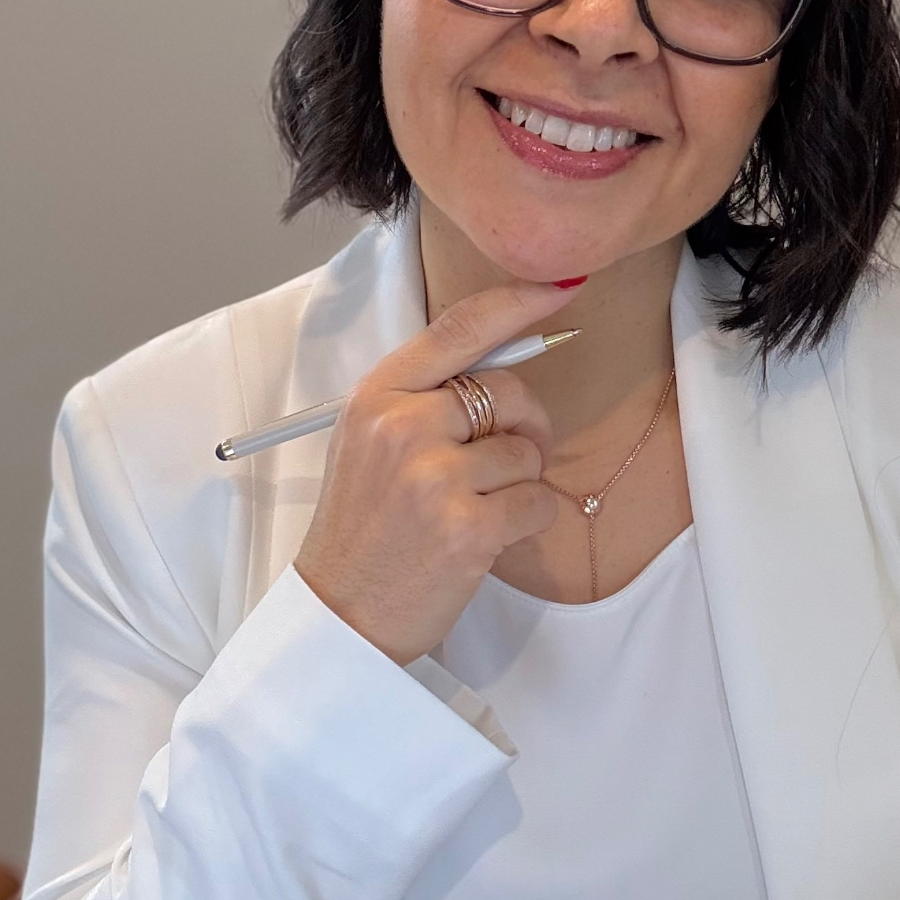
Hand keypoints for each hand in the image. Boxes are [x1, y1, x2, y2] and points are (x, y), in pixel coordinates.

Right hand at [293, 280, 576, 664]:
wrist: (340, 615)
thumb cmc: (365, 526)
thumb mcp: (371, 442)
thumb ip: (427, 398)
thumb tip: (508, 360)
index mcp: (376, 397)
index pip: (457, 329)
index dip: (516, 303)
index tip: (560, 284)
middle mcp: (402, 427)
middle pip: (508, 390)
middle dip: (525, 424)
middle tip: (504, 461)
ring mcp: (434, 477)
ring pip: (528, 451)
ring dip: (519, 483)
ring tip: (476, 509)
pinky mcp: (467, 527)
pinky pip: (538, 500)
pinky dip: (527, 521)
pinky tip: (487, 539)